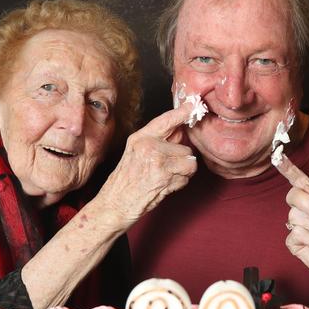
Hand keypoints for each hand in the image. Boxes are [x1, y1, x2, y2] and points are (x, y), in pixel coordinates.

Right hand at [94, 102, 197, 229]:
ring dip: (182, 174)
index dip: (182, 112)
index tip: (194, 104)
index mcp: (141, 138)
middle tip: (164, 170)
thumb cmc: (127, 180)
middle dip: (181, 161)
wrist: (115, 203)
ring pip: (190, 163)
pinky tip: (163, 186)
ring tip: (164, 178)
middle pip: (186, 148)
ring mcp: (157, 161)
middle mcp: (149, 146)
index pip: (166, 120)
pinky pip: (186, 178)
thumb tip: (182, 132)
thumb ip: (159, 141)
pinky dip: (179, 184)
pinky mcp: (164, 177)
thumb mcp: (137, 153)